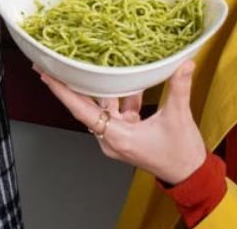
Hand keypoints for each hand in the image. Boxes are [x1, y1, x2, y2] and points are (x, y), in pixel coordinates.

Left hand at [38, 61, 206, 184]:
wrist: (189, 174)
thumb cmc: (180, 154)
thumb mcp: (178, 117)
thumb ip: (178, 88)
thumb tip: (184, 63)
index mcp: (117, 137)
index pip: (82, 111)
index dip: (63, 91)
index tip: (46, 75)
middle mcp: (111, 138)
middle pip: (86, 107)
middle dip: (72, 85)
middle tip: (57, 63)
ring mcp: (118, 136)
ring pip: (103, 106)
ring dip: (101, 87)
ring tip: (90, 64)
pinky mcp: (127, 133)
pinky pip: (117, 110)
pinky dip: (121, 95)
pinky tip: (126, 77)